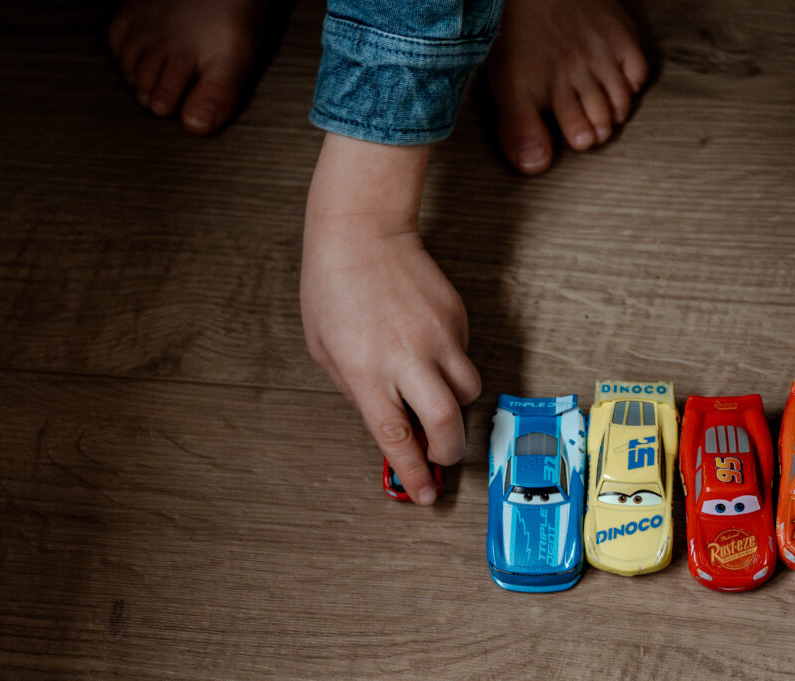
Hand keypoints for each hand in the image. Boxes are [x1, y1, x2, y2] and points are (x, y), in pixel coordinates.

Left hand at [301, 134, 480, 504]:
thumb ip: (357, 390)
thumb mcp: (326, 350)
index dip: (414, 474)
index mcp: (367, 371)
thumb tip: (389, 421)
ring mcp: (438, 336)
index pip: (397, 437)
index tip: (426, 494)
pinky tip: (427, 348)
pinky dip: (451, 366)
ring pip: (468, 393)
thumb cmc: (333, 287)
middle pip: (447, 425)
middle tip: (441, 456)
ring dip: (454, 407)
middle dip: (448, 452)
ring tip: (432, 395)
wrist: (363, 232)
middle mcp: (408, 358)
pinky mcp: (457, 317)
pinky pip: (464, 356)